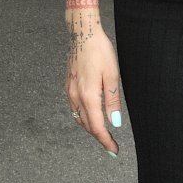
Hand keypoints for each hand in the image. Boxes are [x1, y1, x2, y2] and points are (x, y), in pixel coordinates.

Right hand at [65, 22, 122, 155]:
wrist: (83, 32)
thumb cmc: (99, 50)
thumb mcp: (112, 75)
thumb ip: (112, 101)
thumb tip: (115, 123)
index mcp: (88, 95)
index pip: (97, 126)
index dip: (106, 141)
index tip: (114, 150)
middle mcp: (75, 95)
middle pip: (86, 125)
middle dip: (99, 137)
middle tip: (111, 145)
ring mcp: (69, 89)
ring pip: (78, 117)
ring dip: (90, 128)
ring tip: (102, 133)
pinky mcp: (68, 84)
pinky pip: (73, 107)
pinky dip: (82, 117)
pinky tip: (89, 115)